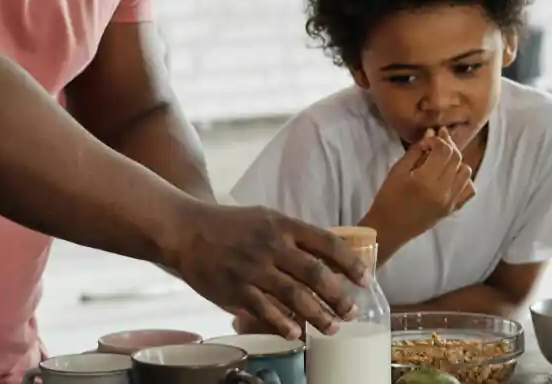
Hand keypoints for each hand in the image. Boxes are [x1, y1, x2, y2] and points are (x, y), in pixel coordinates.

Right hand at [164, 203, 368, 339]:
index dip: (350, 263)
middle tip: (351, 311)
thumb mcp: (266, 219)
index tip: (365, 279)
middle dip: (339, 296)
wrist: (186, 230)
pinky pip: (265, 310)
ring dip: (318, 315)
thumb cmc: (231, 225)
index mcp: (283, 225)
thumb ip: (294, 237)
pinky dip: (283, 324)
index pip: (327, 243)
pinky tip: (296, 333)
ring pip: (295, 296)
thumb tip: (328, 257)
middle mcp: (272, 246)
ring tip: (332, 327)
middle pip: (316, 274)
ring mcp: (253, 268)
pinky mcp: (235, 288)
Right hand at [368, 128, 475, 237]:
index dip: (438, 140)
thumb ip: (416, 151)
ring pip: (466, 172)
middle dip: (448, 146)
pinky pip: (469, 190)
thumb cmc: (388, 198)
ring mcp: (450, 202)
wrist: (389, 228)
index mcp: (426, 180)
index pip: (444, 151)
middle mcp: (443, 191)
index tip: (428, 140)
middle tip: (437, 142)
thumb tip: (431, 133)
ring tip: (442, 161)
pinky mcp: (452, 209)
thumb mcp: (397, 170)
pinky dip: (463, 179)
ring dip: (456, 162)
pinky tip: (451, 177)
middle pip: (457, 159)